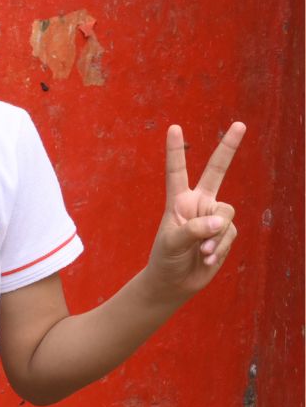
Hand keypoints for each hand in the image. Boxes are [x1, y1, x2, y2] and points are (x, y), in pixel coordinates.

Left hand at [146, 121, 242, 301]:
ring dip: (216, 235)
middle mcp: (199, 204)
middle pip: (217, 171)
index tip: (174, 128)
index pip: (177, 171)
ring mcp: (213, 217)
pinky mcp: (225, 232)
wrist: (175, 282)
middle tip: (240, 124)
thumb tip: (219, 221)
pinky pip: (230, 233)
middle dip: (229, 148)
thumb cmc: (166, 259)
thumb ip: (194, 230)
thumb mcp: (172, 243)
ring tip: (201, 251)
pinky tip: (207, 258)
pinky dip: (220, 246)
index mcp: (178, 201)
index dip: (176, 150)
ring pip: (226, 214)